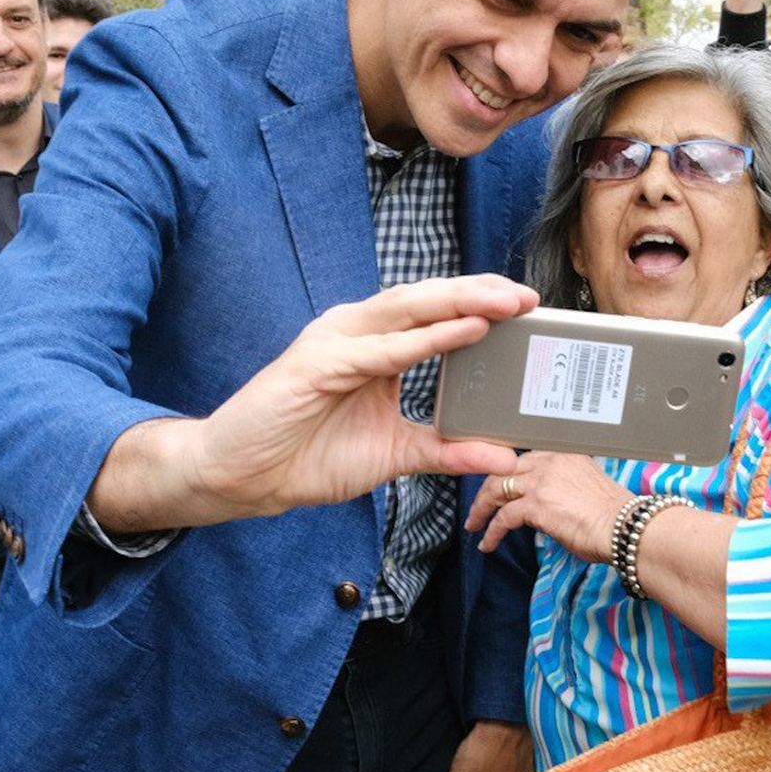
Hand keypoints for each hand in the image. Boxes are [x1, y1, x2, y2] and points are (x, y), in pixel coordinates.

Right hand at [184, 276, 538, 521]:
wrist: (242, 477)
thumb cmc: (307, 457)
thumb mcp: (394, 455)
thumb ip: (447, 450)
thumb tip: (505, 454)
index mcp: (373, 346)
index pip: (433, 314)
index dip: (479, 306)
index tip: (527, 307)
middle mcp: (355, 333)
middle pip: (425, 300)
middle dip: (479, 294)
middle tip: (528, 297)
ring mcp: (333, 343)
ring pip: (406, 311)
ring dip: (458, 304)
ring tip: (505, 304)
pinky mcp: (316, 364)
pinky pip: (380, 350)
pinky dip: (423, 340)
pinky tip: (460, 333)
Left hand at [464, 452, 630, 562]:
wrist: (626, 527)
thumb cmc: (614, 516)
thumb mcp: (586, 485)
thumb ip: (561, 484)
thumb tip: (544, 502)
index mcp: (563, 453)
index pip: (522, 458)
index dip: (504, 473)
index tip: (497, 487)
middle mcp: (549, 461)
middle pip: (503, 470)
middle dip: (486, 490)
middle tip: (478, 507)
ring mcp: (541, 481)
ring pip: (496, 490)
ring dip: (481, 509)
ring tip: (475, 525)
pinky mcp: (536, 504)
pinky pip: (503, 518)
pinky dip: (492, 532)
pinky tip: (488, 543)